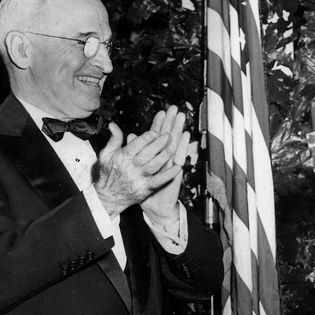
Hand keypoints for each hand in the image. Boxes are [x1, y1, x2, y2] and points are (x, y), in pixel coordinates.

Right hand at [94, 122, 182, 217]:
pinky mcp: (145, 189)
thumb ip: (114, 139)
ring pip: (153, 166)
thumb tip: (113, 124)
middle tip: (168, 135)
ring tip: (174, 147)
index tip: (155, 131)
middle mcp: (130, 168)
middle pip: (146, 154)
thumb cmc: (107, 174)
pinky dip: (168, 175)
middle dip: (158, 144)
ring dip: (164, 156)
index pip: (135, 146)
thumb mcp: (105, 155)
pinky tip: (178, 168)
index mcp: (122, 158)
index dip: (146, 138)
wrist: (107, 198)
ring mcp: (138, 179)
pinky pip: (158, 181)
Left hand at [140, 105, 194, 224]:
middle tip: (174, 108)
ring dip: (178, 129)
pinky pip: (179, 157)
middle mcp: (163, 158)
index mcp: (152, 156)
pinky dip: (183, 146)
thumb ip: (131, 150)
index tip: (161, 111)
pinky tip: (186, 136)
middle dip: (170, 122)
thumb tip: (129, 135)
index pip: (155, 136)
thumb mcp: (132, 168)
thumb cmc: (142, 188)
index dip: (158, 124)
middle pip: (167, 136)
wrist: (153, 205)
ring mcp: (169, 164)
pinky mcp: (174, 171)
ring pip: (174, 143)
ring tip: (181, 117)